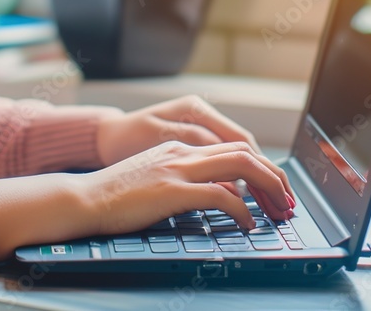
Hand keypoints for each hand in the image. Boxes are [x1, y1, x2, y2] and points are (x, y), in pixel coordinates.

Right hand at [85, 140, 294, 236]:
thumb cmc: (115, 196)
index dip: (261, 168)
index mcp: (179, 148)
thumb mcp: (154, 178)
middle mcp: (182, 152)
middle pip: (244, 152)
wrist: (83, 198)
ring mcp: (178, 169)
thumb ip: (185, 180)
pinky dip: (242, 209)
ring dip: (267, 188)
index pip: (232, 147)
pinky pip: (221, 195)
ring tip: (278, 210)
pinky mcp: (172, 190)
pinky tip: (247, 223)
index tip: (274, 190)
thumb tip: (219, 195)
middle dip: (273, 176)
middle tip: (287, 202)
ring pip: (240, 166)